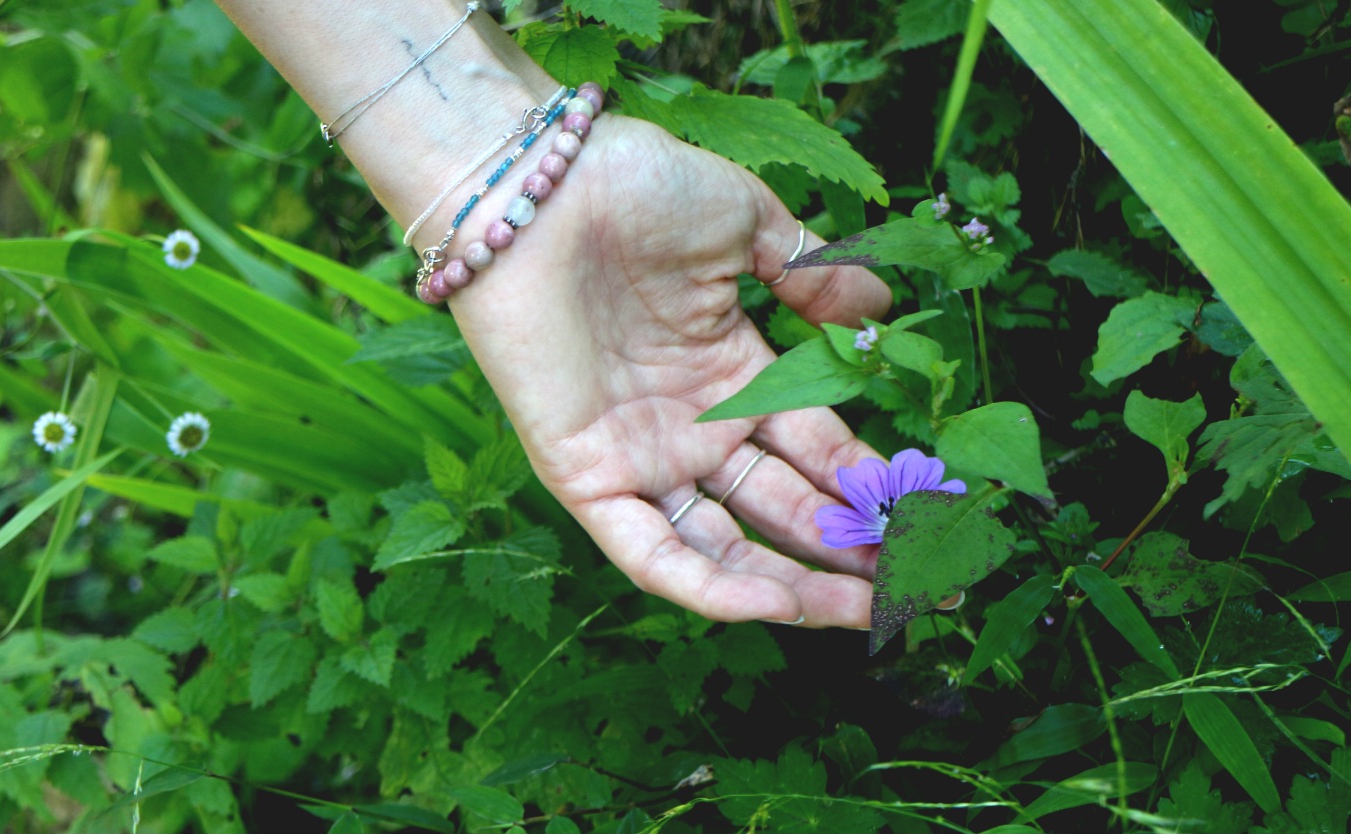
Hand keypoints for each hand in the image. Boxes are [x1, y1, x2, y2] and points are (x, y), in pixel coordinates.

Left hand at [449, 114, 893, 628]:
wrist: (537, 186)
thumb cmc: (635, 189)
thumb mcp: (745, 224)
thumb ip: (814, 274)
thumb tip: (882, 309)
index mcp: (732, 375)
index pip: (817, 452)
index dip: (874, 488)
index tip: (935, 519)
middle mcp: (691, 428)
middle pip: (783, 512)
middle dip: (851, 553)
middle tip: (925, 589)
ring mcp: (639, 456)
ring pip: (724, 548)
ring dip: (796, 587)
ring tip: (869, 614)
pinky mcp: (584, 477)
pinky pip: (650, 553)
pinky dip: (710, 585)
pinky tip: (779, 601)